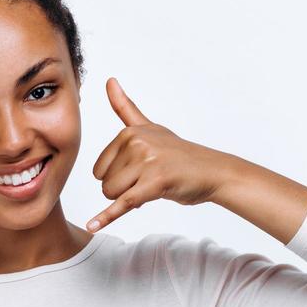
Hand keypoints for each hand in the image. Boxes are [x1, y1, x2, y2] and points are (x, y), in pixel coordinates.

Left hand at [86, 77, 238, 231]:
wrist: (213, 172)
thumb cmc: (179, 154)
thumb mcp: (151, 128)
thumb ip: (126, 108)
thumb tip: (108, 80)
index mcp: (130, 132)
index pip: (100, 168)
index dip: (118, 177)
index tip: (139, 172)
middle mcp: (136, 143)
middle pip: (105, 183)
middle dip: (123, 189)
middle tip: (149, 181)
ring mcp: (146, 162)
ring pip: (112, 194)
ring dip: (129, 199)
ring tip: (153, 187)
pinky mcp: (154, 183)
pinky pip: (123, 204)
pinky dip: (106, 217)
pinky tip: (93, 225)